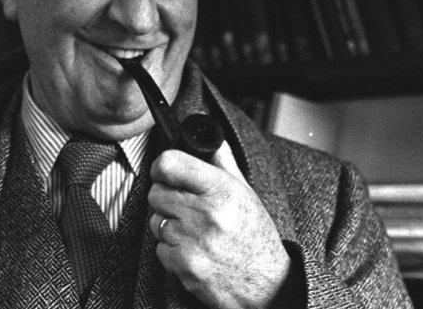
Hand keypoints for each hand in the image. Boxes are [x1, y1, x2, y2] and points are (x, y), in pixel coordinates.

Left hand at [148, 150, 294, 307]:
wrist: (267, 284)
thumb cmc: (254, 236)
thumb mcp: (244, 193)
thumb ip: (222, 162)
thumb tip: (210, 138)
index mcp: (221, 189)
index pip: (169, 164)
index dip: (162, 166)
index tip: (165, 172)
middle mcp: (206, 214)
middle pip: (156, 193)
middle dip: (166, 198)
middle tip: (185, 207)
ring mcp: (194, 241)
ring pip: (155, 222)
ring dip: (168, 226)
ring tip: (193, 232)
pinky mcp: (185, 266)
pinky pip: (160, 249)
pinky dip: (172, 251)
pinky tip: (193, 251)